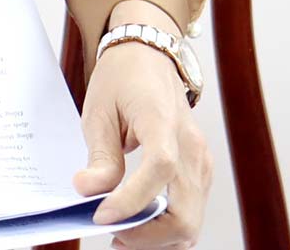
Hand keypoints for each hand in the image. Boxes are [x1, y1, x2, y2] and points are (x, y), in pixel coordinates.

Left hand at [76, 2, 211, 247]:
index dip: (131, 199)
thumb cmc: (122, 79)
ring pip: (191, 220)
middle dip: (147, 234)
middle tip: (110, 233)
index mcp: (163, 122)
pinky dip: (168, 228)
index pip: (158, 169)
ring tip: (121, 235)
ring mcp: (201, 162)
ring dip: (158, 237)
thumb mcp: (99, 110)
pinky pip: (191, 211)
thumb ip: (100, 154)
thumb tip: (88, 190)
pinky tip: (140, 227)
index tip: (100, 214)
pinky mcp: (201, 172)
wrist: (150, 58)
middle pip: (184, 211)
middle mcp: (191, 147)